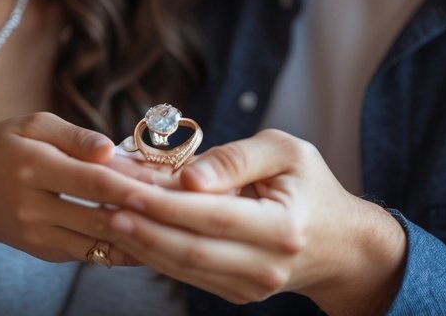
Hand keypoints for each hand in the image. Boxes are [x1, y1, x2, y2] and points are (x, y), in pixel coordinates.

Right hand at [0, 112, 163, 273]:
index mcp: (32, 166)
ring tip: (174, 223)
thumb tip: (110, 148)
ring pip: (97, 241)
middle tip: (183, 206)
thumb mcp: (30, 125)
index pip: (92, 179)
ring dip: (137, 234)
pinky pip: (89, 252)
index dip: (133, 182)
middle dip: (143, 212)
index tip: (168, 181)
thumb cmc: (2, 149)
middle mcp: (32, 206)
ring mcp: (38, 235)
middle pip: (99, 214)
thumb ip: (73, 136)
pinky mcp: (44, 253)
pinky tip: (149, 236)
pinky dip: (120, 246)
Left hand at [104, 129, 406, 312]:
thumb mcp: (286, 152)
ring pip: (184, 268)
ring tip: (106, 215)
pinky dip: (156, 254)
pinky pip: (189, 275)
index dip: (166, 203)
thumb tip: (189, 177)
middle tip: (103, 202)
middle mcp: (268, 265)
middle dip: (142, 225)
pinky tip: (131, 234)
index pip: (213, 215)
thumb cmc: (310, 186)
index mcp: (283, 225)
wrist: (341, 245)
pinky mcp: (238, 294)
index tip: (126, 184)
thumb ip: (237, 158)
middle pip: (191, 248)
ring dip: (140, 242)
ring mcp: (252, 287)